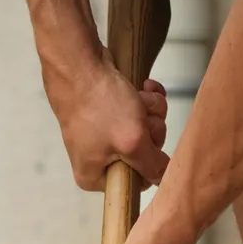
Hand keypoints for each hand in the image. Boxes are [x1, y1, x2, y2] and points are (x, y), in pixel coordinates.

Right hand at [48, 59, 169, 190]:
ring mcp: (103, 133)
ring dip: (149, 110)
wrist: (78, 61)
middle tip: (139, 117)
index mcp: (94, 176)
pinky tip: (143, 86)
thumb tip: (163, 178)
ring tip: (137, 97)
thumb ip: (152, 166)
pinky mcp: (109, 111)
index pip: (137, 182)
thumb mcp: (132, 143)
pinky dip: (145, 98)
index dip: (149, 161)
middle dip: (150, 129)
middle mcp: (97, 157)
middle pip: (145, 153)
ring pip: (146, 128)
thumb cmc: (98, 104)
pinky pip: (140, 110)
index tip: (144, 142)